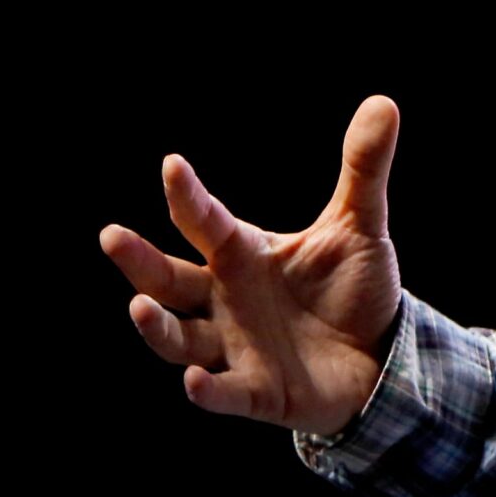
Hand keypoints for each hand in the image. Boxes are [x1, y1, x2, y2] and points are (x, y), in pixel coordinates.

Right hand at [99, 95, 404, 435]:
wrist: (380, 355)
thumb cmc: (353, 288)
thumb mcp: (359, 226)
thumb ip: (363, 170)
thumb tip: (384, 102)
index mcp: (243, 256)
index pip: (207, 223)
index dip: (189, 197)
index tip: (173, 165)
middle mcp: (226, 301)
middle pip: (170, 281)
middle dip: (140, 262)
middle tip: (111, 235)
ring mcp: (237, 349)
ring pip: (181, 340)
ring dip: (158, 327)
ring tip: (139, 306)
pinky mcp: (260, 392)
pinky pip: (226, 394)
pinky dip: (208, 389)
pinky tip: (195, 379)